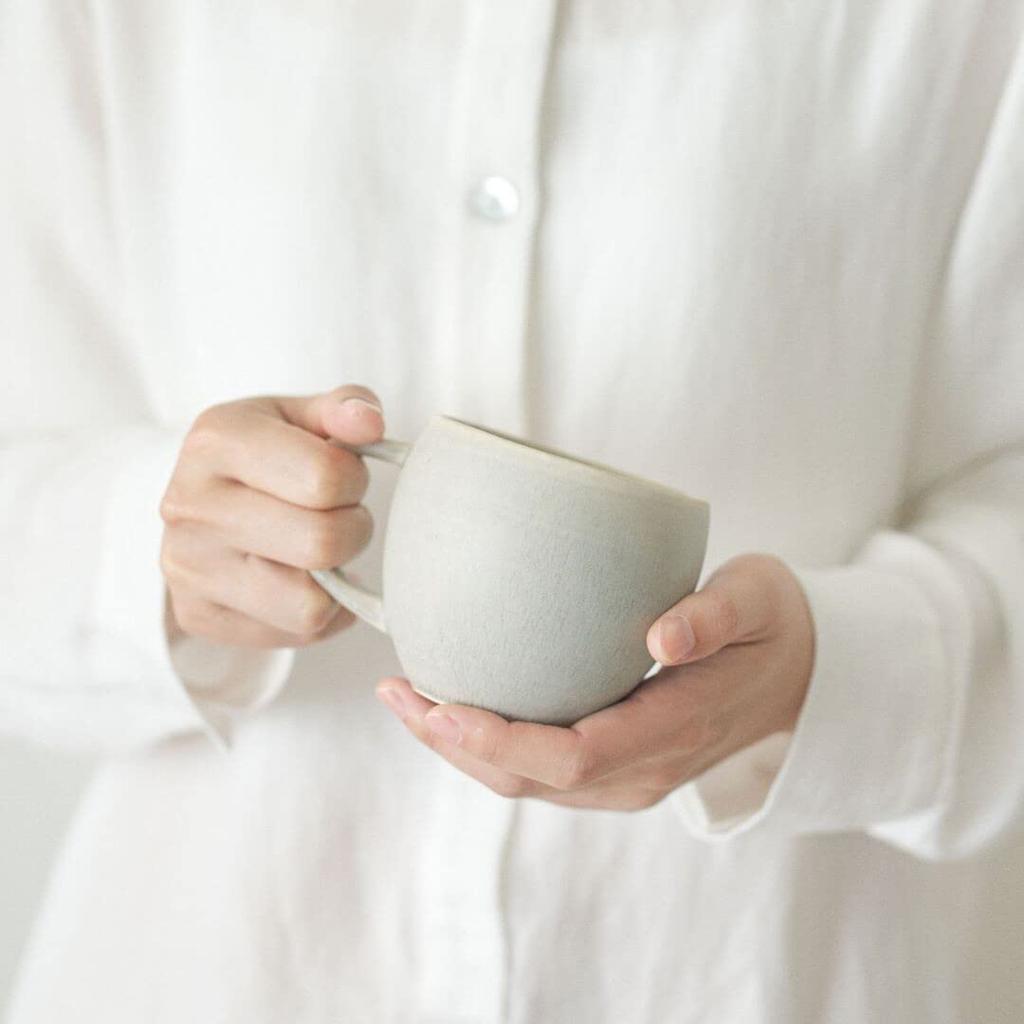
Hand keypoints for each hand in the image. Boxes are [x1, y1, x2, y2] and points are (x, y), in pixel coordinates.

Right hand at [160, 384, 383, 647]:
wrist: (197, 502)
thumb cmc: (264, 456)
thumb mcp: (298, 417)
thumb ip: (343, 409)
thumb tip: (369, 422)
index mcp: (215, 442)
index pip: (325, 478)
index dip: (353, 480)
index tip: (342, 476)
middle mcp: (191, 507)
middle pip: (322, 543)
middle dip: (352, 529)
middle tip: (339, 516)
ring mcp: (189, 568)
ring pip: (310, 604)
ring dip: (336, 578)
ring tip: (320, 550)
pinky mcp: (200, 616)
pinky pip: (297, 633)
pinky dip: (319, 611)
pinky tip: (302, 579)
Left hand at [376, 554, 813, 809]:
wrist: (801, 674)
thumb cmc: (772, 625)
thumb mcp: (759, 600)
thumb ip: (716, 615)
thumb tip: (660, 633)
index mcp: (675, 733)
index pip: (573, 757)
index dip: (500, 741)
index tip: (440, 705)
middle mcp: (643, 771)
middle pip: (532, 781)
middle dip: (455, 745)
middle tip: (396, 691)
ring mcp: (627, 775)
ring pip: (527, 783)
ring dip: (459, 747)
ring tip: (404, 696)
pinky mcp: (613, 763)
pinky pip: (538, 767)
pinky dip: (487, 742)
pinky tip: (452, 700)